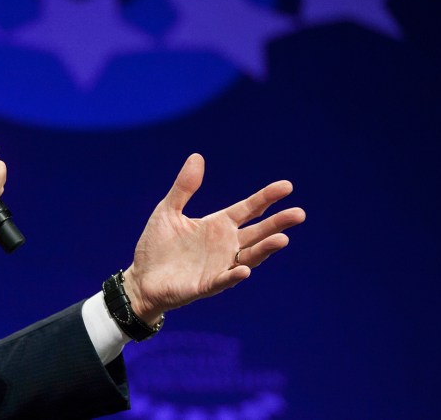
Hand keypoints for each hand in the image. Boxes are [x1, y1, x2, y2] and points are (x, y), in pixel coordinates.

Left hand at [121, 154, 305, 323]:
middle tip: (299, 214)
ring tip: (282, 239)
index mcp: (218, 225)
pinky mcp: (206, 285)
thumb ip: (184, 187)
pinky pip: (223, 280)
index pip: (248, 209)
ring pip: (249, 257)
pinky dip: (234, 275)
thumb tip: (197, 156)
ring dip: (265, 249)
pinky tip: (244, 269)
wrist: (141, 278)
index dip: (267, 198)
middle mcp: (225, 245)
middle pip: (257, 232)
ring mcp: (219, 266)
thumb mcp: (168, 210)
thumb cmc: (157, 245)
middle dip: (278, 224)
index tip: (287, 186)